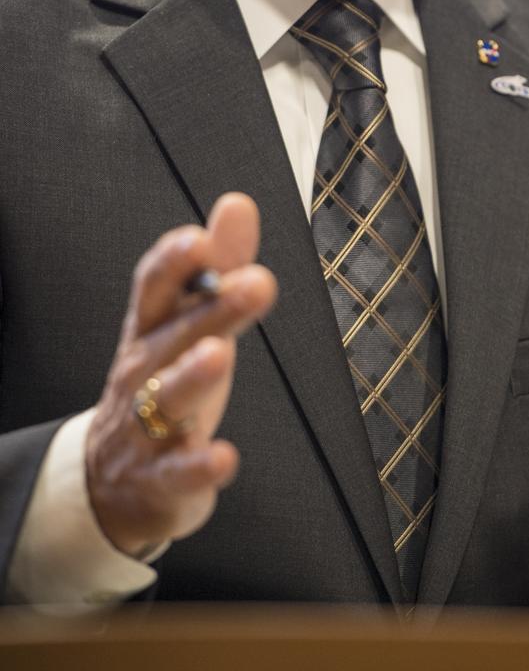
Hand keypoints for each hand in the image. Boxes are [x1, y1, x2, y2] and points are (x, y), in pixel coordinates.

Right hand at [85, 193, 276, 557]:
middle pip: (175, 334)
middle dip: (212, 308)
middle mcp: (144, 371)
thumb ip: (219, 265)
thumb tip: (238, 203)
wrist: (116, 480)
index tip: (201, 239)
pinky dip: (199, 466)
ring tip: (220, 354)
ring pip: (166, 397)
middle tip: (256, 282)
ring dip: (192, 375)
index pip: (155, 287)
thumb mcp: (190, 321)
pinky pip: (177, 471)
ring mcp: (146, 425)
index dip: (175, 262)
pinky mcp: (160, 477)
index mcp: (153, 327)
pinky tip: (223, 457)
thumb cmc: (164, 379)